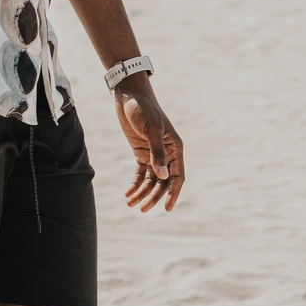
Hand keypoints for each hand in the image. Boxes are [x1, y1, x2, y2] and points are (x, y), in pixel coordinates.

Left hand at [114, 76, 184, 212]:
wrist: (129, 96)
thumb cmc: (144, 110)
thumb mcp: (151, 130)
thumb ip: (157, 153)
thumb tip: (162, 177)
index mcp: (175, 148)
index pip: (177, 176)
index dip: (173, 193)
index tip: (167, 209)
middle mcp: (167, 153)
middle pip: (163, 182)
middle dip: (154, 197)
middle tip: (143, 210)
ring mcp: (153, 153)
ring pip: (151, 180)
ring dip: (143, 193)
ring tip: (131, 204)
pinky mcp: (141, 152)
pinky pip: (140, 173)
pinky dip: (135, 184)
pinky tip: (128, 193)